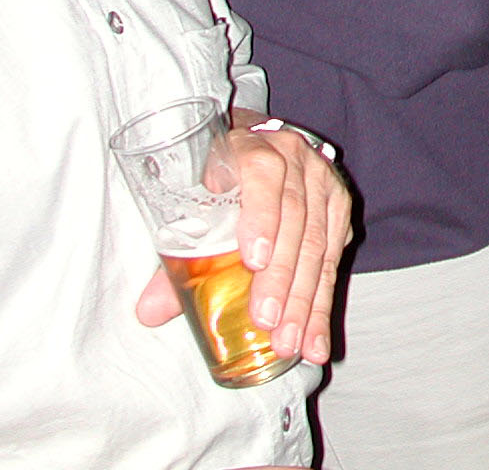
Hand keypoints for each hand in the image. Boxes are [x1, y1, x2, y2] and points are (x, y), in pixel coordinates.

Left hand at [135, 114, 352, 365]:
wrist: (257, 146)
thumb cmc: (220, 180)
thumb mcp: (195, 201)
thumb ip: (176, 256)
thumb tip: (150, 311)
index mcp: (251, 148)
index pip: (263, 176)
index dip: (261, 217)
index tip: (254, 262)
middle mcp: (295, 159)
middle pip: (295, 220)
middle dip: (282, 278)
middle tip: (268, 322)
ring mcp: (322, 182)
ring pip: (318, 243)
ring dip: (305, 299)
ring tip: (291, 342)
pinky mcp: (338, 207)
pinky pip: (334, 257)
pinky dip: (322, 302)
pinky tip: (315, 335)